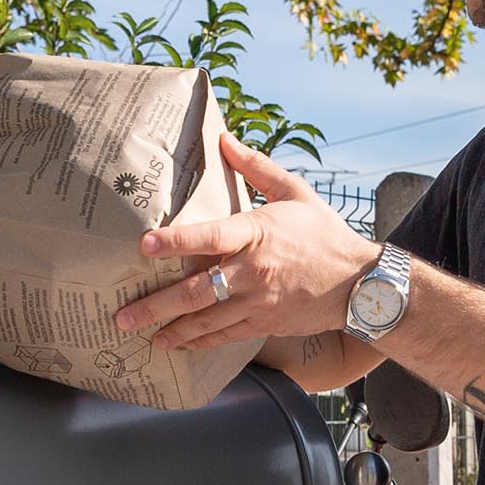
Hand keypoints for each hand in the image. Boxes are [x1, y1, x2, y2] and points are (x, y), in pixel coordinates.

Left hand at [113, 134, 379, 349]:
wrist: (360, 285)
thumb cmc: (324, 234)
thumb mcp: (295, 193)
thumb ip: (256, 167)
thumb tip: (224, 139)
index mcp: (258, 233)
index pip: (210, 237)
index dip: (176, 240)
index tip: (144, 245)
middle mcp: (253, 271)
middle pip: (197, 290)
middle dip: (156, 305)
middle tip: (123, 314)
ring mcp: (258, 302)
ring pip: (206, 320)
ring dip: (171, 329)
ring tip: (141, 334)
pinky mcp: (264, 324)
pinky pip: (224, 336)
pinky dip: (198, 342)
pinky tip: (176, 345)